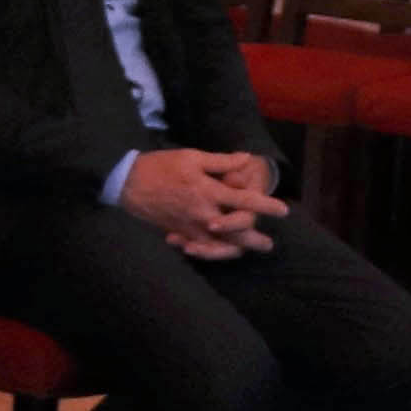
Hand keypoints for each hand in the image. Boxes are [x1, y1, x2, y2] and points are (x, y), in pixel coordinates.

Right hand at [118, 148, 275, 258]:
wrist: (128, 184)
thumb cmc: (161, 166)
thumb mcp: (192, 157)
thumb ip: (221, 161)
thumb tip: (246, 159)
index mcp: (208, 191)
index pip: (245, 201)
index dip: (267, 206)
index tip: (283, 211)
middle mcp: (202, 214)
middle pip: (236, 233)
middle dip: (255, 240)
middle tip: (268, 245)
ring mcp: (190, 228)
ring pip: (220, 247)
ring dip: (236, 250)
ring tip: (248, 251)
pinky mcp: (178, 234)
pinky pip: (200, 249)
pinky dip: (212, 253)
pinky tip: (220, 252)